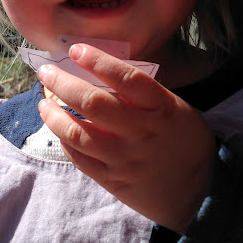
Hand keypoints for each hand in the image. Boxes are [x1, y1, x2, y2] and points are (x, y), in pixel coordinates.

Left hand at [37, 44, 214, 233]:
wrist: (199, 192)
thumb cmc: (184, 140)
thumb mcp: (175, 108)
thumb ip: (143, 94)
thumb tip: (100, 72)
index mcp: (161, 109)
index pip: (127, 79)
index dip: (98, 61)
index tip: (76, 49)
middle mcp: (140, 133)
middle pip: (94, 104)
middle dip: (63, 83)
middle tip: (46, 72)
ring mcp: (124, 159)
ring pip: (79, 134)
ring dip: (54, 115)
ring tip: (43, 103)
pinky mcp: (112, 181)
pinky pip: (80, 159)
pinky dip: (64, 141)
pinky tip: (58, 129)